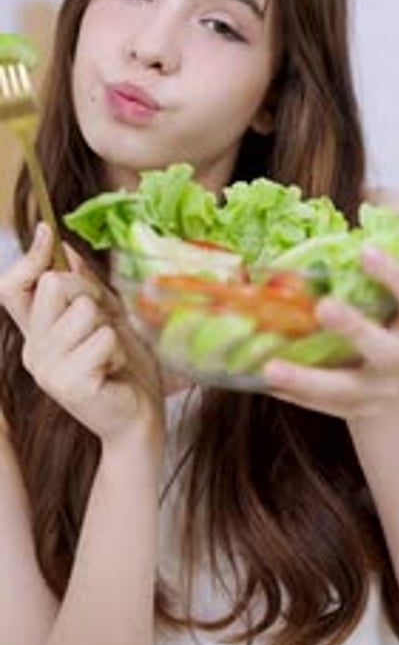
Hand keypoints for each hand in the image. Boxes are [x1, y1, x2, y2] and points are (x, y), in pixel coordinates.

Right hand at [2, 225, 163, 453]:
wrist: (140, 414)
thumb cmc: (124, 366)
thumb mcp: (106, 315)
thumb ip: (84, 285)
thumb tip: (63, 245)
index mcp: (37, 332)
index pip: (11, 288)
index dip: (27, 257)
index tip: (46, 230)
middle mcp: (33, 350)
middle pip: (53, 286)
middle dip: (89, 292)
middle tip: (106, 322)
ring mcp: (47, 370)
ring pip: (82, 310)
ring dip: (108, 325)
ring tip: (110, 352)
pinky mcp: (70, 385)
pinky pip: (102, 338)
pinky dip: (117, 348)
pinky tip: (113, 370)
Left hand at [263, 244, 398, 420]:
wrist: (392, 383)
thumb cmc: (388, 322)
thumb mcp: (396, 296)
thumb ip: (389, 265)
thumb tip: (379, 223)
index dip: (395, 275)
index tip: (365, 249)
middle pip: (384, 350)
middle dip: (355, 328)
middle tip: (324, 306)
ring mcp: (377, 391)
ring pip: (343, 389)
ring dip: (306, 379)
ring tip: (270, 367)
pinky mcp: (350, 411)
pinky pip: (317, 405)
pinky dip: (290, 392)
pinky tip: (259, 378)